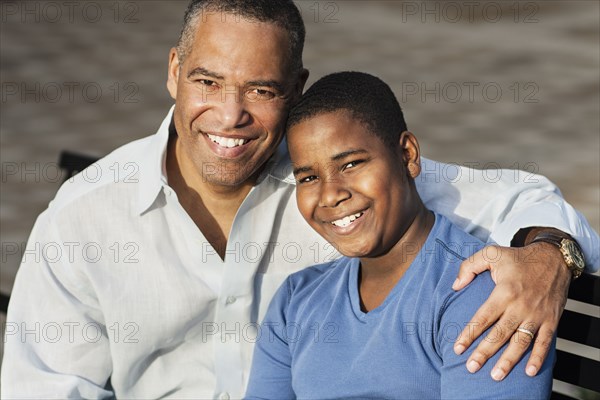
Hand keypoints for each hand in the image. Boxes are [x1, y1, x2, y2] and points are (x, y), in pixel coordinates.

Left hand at [452, 242, 570, 380]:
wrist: (554, 258)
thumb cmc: (519, 258)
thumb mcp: (491, 253)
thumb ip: (469, 266)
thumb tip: (455, 286)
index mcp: (504, 292)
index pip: (483, 317)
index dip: (469, 333)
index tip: (457, 348)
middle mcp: (520, 306)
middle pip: (499, 334)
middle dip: (484, 352)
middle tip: (471, 367)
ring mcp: (537, 315)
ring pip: (521, 342)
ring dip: (509, 360)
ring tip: (496, 375)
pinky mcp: (551, 320)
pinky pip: (545, 342)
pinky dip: (538, 358)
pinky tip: (530, 372)